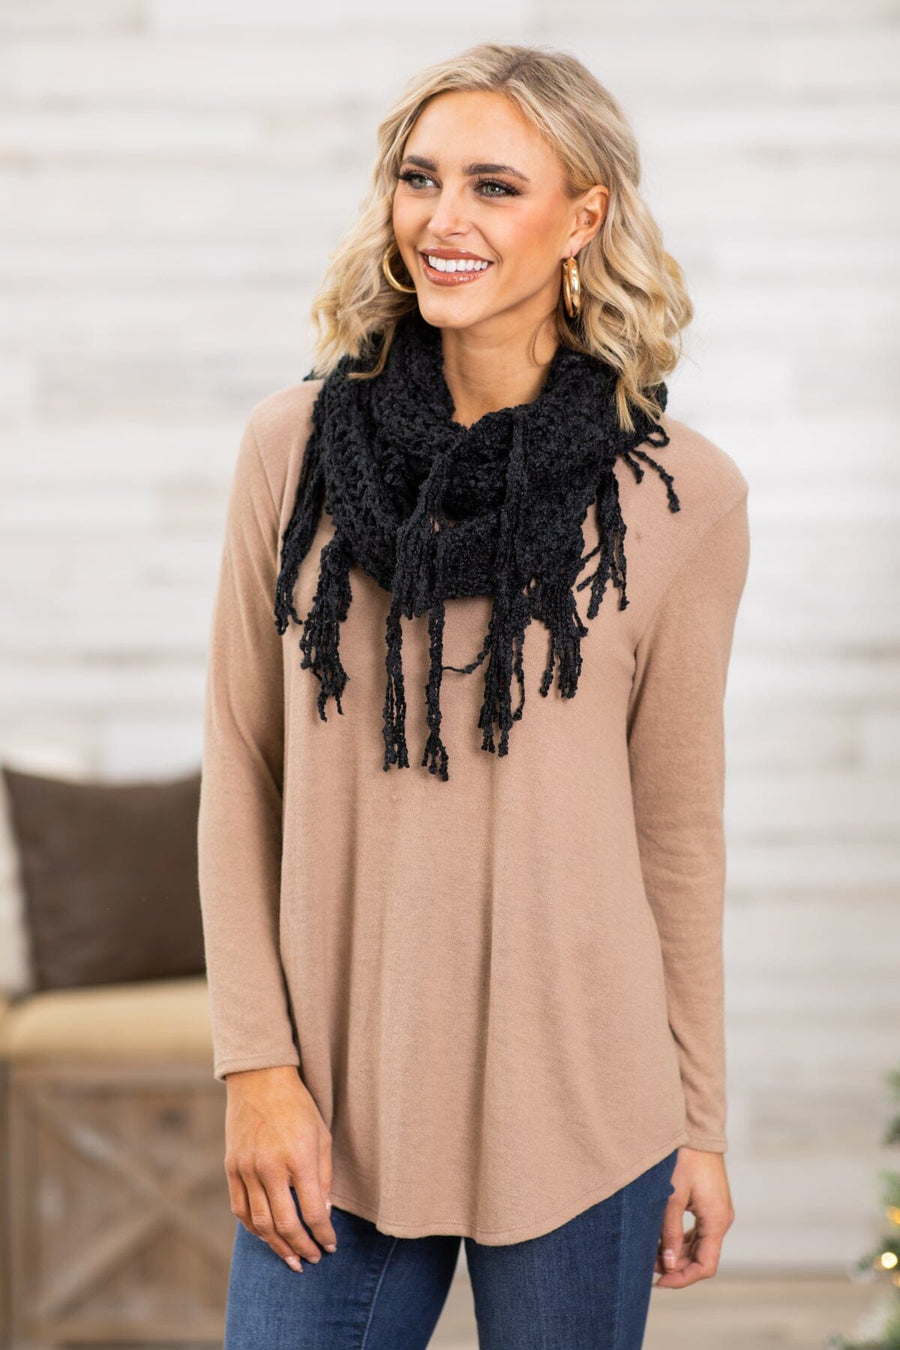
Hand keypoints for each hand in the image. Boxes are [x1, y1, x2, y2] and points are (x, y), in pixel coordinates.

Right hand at [223, 1064, 337, 1271]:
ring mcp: (247, 1169)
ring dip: (277, 1246)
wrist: (260, 1080)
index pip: (312, 1212)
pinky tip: (266, 1236)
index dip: (323, 1235)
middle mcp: (270, 1168)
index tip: (330, 1246)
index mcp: (298, 1158)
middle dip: (302, 1248)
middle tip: (312, 1259)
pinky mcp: (232, 1168)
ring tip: (291, 1258)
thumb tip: (322, 1213)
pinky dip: (253, 1228)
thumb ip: (323, 1177)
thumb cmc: (298, 1106)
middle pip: (285, 1225)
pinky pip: (240, 1209)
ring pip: (260, 1224)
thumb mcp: (322, 1136)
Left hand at [653, 1147, 733, 1287]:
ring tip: (652, 1255)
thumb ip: (671, 1232)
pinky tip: (662, 1240)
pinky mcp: (711, 1204)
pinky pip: (699, 1232)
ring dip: (678, 1254)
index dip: (682, 1278)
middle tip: (649, 1268)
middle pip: (702, 1258)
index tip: (659, 1281)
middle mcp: (721, 1219)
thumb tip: (668, 1264)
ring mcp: (717, 1212)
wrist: (697, 1129)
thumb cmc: (685, 1158)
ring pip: (700, 1246)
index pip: (705, 1266)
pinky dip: (682, 1240)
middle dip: (677, 1267)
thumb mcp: (672, 1197)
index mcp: (717, 1220)